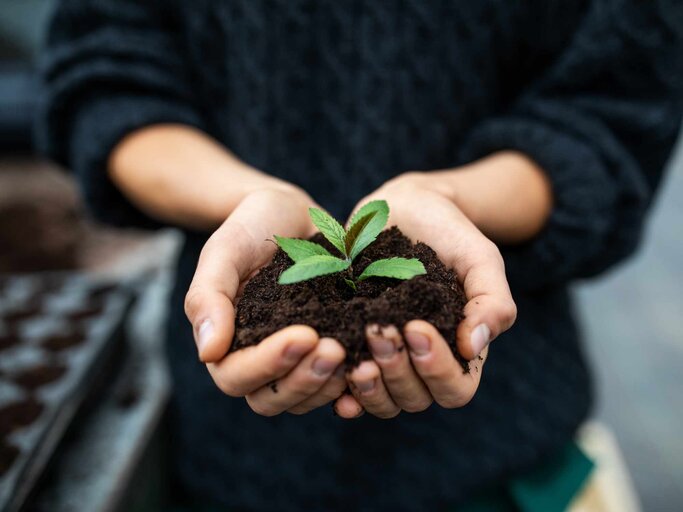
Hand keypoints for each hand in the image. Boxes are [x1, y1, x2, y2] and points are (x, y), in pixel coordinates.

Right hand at [185, 186, 347, 415]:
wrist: (290, 214)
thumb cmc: (251, 226)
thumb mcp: (224, 250)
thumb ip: (208, 297)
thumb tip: (208, 353)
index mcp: (226, 342)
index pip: (236, 376)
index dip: (268, 364)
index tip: (304, 335)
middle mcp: (258, 358)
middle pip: (271, 399)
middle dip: (304, 380)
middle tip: (335, 349)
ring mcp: (293, 360)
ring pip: (304, 398)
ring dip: (328, 384)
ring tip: (356, 355)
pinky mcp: (324, 351)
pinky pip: (334, 385)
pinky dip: (352, 383)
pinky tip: (372, 364)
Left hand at [334, 174, 516, 418]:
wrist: (405, 208)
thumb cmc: (449, 233)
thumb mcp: (479, 258)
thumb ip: (492, 301)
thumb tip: (475, 347)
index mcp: (459, 351)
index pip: (455, 388)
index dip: (436, 368)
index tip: (416, 327)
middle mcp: (422, 364)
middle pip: (414, 398)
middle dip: (396, 370)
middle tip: (377, 329)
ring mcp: (386, 359)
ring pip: (382, 400)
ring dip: (368, 386)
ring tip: (353, 356)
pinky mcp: (354, 347)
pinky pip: (347, 388)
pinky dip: (341, 391)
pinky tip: (332, 373)